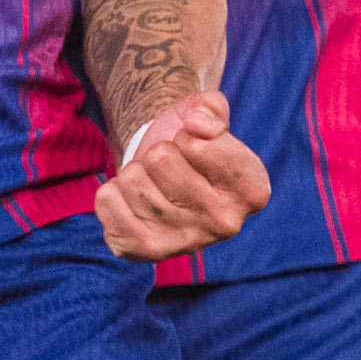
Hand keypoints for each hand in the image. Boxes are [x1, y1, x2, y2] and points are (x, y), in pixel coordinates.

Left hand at [95, 92, 272, 259]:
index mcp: (253, 190)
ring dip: (136, 171)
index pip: (199, 143)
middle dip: (159, 152)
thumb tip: (198, 124)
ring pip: (132, 179)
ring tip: (154, 183)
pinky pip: (107, 203)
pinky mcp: (144, 252)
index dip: (189, 132)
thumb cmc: (191, 139)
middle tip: (170, 166)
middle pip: (161, 159)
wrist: (163, 173)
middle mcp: (226, 224)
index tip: (196, 146)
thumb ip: (210, 107)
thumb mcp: (207, 111)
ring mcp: (186, 243)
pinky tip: (132, 200)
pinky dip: (111, 192)